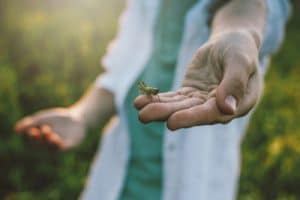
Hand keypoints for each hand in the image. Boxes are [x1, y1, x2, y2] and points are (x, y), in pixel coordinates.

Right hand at [15, 108, 85, 149]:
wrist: (76, 118)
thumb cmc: (57, 119)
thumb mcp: (42, 119)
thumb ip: (30, 123)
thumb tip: (16, 129)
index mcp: (40, 139)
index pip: (32, 140)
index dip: (31, 137)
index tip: (32, 130)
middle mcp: (48, 145)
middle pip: (41, 145)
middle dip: (41, 137)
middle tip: (45, 128)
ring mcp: (59, 146)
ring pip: (51, 148)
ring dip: (49, 141)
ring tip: (49, 133)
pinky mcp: (69, 146)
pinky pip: (63, 148)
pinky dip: (59, 145)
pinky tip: (56, 138)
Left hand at [135, 30, 262, 129]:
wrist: (230, 43)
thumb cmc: (240, 49)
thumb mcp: (240, 60)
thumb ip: (235, 82)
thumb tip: (227, 108)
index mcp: (238, 104)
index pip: (213, 114)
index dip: (192, 118)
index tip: (172, 122)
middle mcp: (218, 108)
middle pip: (190, 113)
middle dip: (167, 114)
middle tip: (144, 116)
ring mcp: (202, 101)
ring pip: (178, 107)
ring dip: (158, 109)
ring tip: (138, 109)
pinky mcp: (190, 94)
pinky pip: (173, 99)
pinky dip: (158, 100)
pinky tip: (141, 101)